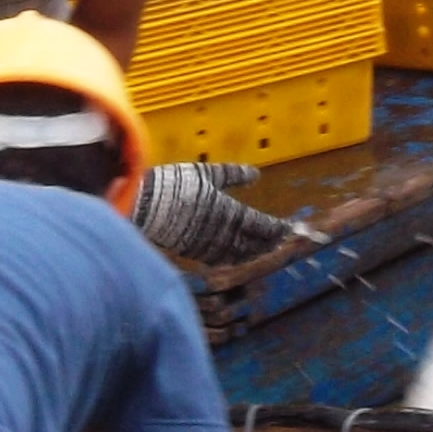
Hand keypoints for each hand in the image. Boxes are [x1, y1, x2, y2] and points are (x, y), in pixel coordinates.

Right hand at [134, 161, 284, 267]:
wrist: (144, 206)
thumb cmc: (176, 184)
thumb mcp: (207, 172)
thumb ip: (233, 174)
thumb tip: (255, 174)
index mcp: (230, 212)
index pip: (261, 225)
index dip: (276, 228)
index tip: (288, 229)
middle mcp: (223, 233)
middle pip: (252, 243)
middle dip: (268, 242)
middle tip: (279, 241)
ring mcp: (208, 246)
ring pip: (238, 255)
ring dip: (252, 252)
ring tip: (262, 248)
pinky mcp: (193, 252)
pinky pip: (220, 259)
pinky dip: (232, 258)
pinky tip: (235, 255)